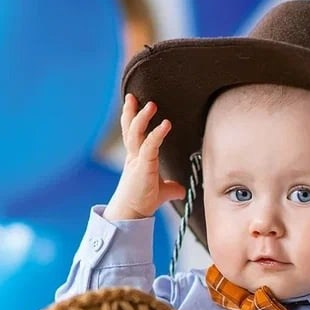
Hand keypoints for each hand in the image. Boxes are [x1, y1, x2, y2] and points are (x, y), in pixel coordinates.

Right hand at [103, 94, 185, 220]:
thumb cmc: (142, 201)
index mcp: (136, 159)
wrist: (132, 213)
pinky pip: (150, 146)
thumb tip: (180, 190)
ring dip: (142, 117)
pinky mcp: (143, 167)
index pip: (133, 134)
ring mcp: (137, 160)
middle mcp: (134, 157)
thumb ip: (170, 187)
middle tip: (132, 96)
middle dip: (130, 112)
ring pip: (136, 133)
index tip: (133, 103)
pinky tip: (165, 124)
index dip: (132, 118)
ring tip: (150, 104)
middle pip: (129, 129)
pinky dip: (157, 134)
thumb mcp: (161, 191)